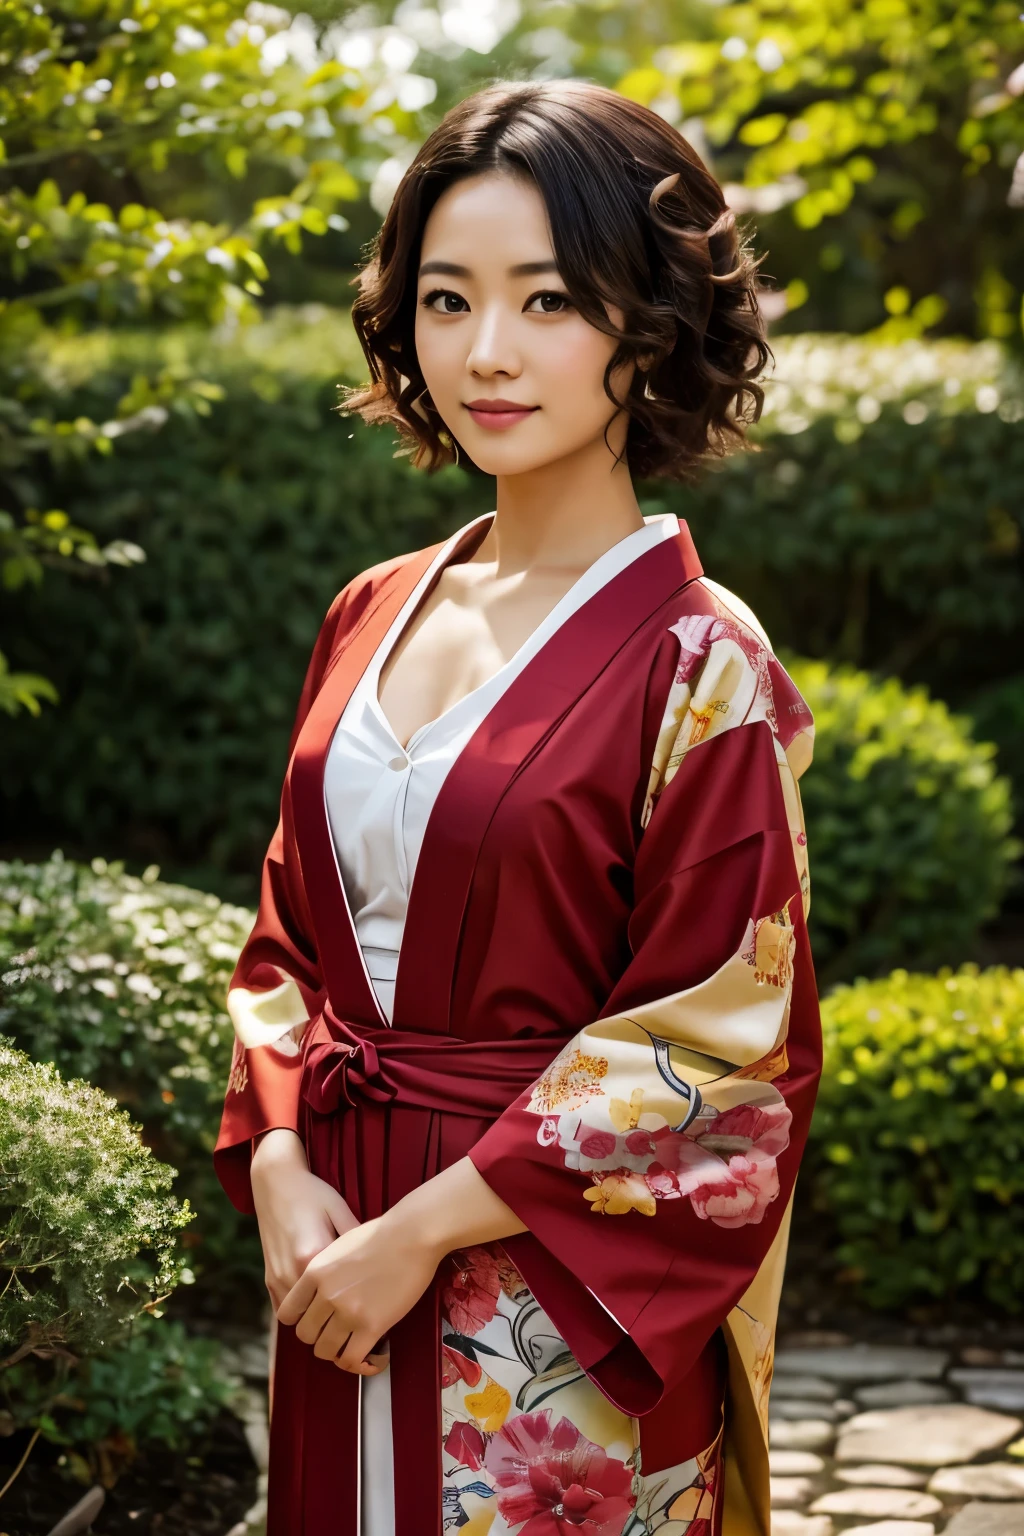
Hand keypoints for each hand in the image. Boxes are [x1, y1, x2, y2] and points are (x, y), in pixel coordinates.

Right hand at [250, 1129, 357, 1311]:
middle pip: (316, 1313)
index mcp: (313, 1255)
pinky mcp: (268, 1278)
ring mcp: (278, 1277)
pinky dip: (298, 1314)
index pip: (337, 1295)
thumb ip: (355, 1238)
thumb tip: (377, 1262)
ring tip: (335, 1315)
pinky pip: (282, 1310)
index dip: (355, 1303)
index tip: (371, 1306)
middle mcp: (292, 1271)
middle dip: (334, 1319)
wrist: (276, 1181)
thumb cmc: (312, 1193)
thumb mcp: (339, 1209)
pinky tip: (315, 1306)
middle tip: (355, 1318)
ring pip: (297, 1317)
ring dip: (314, 1318)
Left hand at [276, 1210, 440, 1374]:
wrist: (411, 1235)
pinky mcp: (372, 1326)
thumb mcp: (339, 1245)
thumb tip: (320, 1289)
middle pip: (305, 1335)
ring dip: (337, 1352)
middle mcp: (326, 1295)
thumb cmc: (381, 1234)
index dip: (299, 1320)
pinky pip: (352, 1359)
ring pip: (326, 1351)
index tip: (314, 1320)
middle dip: (319, 1337)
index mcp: (315, 1272)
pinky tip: (368, 1360)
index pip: (288, 1312)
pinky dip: (357, 1365)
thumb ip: (325, 1269)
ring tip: (351, 1346)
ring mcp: (348, 1312)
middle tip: (336, 1332)